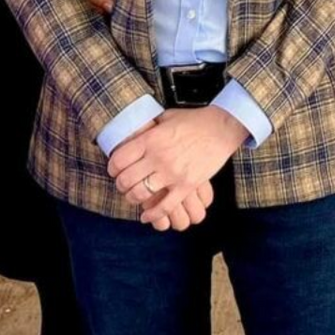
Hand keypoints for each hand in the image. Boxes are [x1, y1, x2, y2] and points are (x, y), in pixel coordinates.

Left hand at [109, 107, 246, 225]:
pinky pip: (165, 206)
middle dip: (121, 185)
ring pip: (142, 194)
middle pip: (127, 179)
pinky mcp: (187, 185)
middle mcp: (159, 157)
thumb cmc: (194, 121)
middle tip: (123, 185)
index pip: (119, 159)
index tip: (114, 170)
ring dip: (133, 198)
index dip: (112, 167)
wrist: (222, 128)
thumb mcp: (166, 118)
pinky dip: (153, 214)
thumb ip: (149, 128)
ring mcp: (173, 173)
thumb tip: (134, 132)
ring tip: (134, 196)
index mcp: (151, 139)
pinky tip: (146, 216)